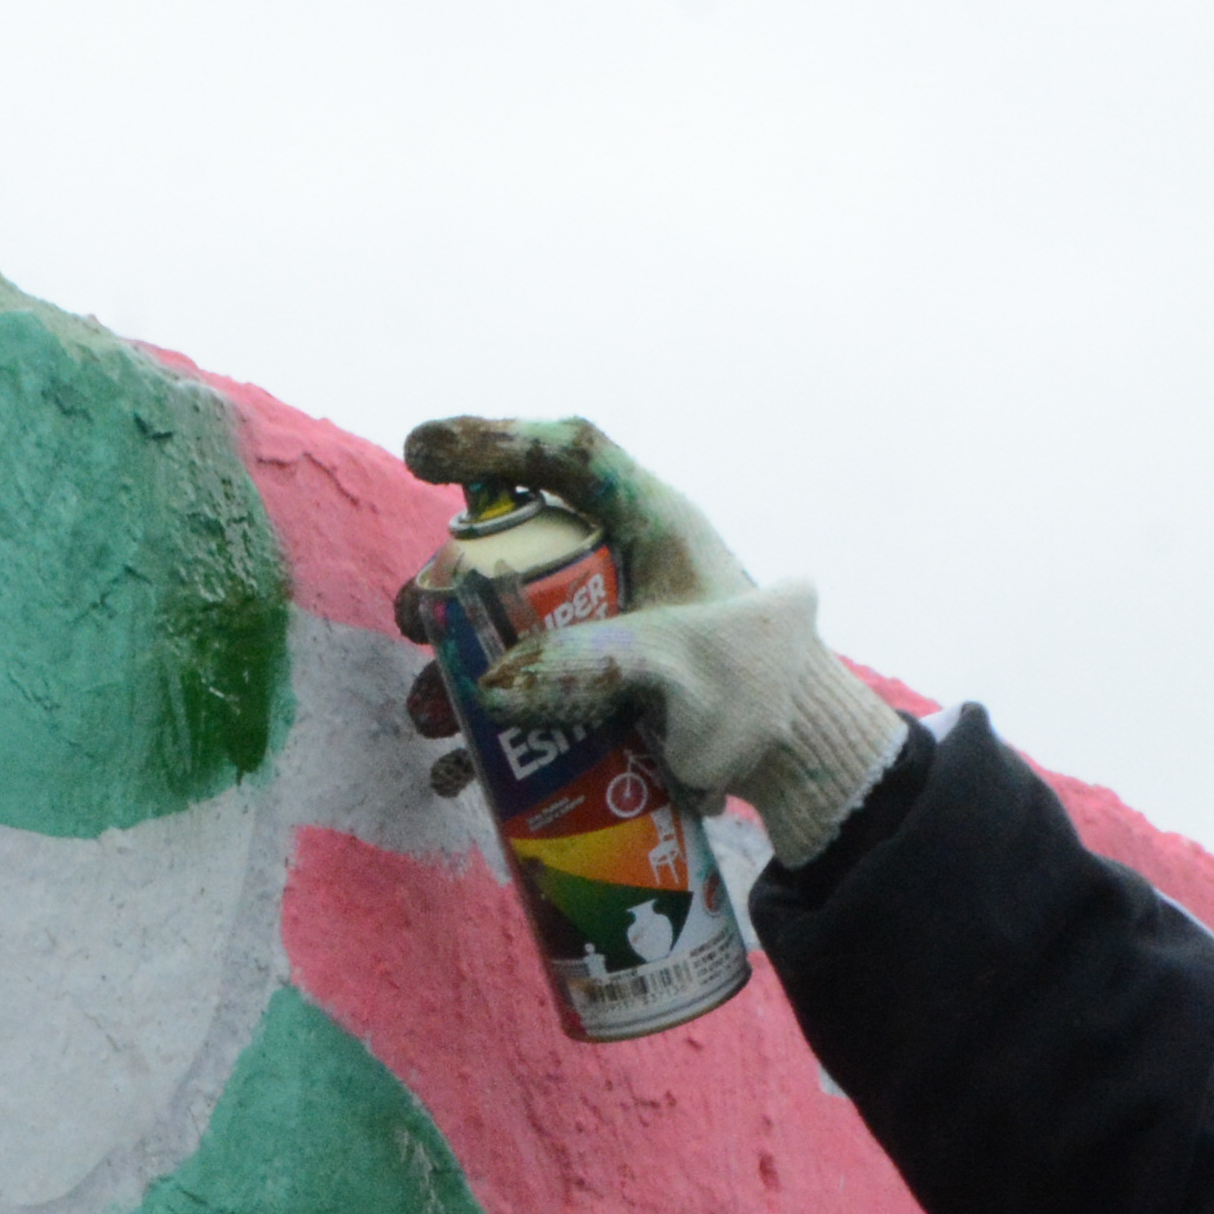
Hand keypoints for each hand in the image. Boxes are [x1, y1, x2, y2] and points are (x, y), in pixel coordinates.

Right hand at [393, 416, 918, 866]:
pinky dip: (480, 737)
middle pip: (510, 553)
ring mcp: (597, 629)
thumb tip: (490, 685)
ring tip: (430, 716)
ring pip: (501, 631)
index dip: (495, 441)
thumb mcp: (682, 668)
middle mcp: (611, 567)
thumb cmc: (761, 687)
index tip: (420, 451)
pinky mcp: (589, 689)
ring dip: (452, 672)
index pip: (569, 458)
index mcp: (648, 525)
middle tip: (416, 621)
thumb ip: (594, 665)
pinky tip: (458, 772)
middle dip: (448, 589)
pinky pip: (516, 701)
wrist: (797, 755)